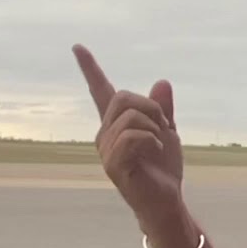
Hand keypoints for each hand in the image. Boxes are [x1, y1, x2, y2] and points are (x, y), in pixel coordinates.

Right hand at [72, 44, 186, 235]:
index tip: (78, 47)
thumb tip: (162, 81)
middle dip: (152, 108)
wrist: (165, 200)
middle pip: (124, 98)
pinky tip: (156, 153)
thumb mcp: (167, 132)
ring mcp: (107, 150)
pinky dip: (152, 141)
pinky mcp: (113, 165)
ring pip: (130, 117)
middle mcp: (105, 134)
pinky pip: (133, 137)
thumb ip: (163, 108)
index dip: (90, 69)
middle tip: (164, 128)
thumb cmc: (162, 169)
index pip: (100, 92)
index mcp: (116, 124)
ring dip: (155, 127)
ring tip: (159, 146)